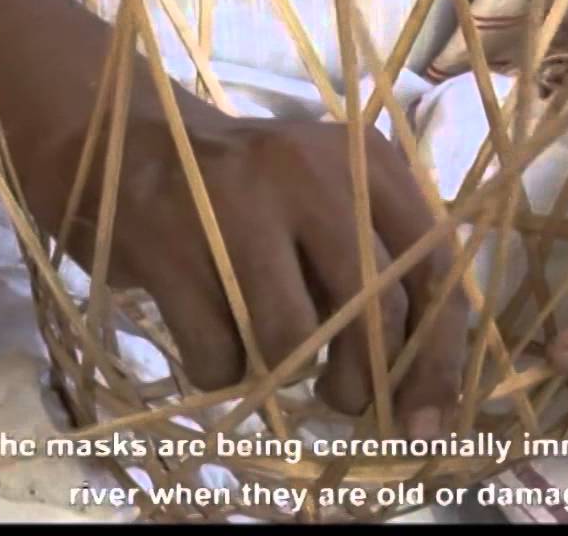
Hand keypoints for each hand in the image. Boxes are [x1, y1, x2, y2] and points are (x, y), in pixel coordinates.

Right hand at [65, 114, 468, 438]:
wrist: (130, 146)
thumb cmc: (251, 195)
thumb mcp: (329, 202)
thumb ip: (380, 270)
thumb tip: (420, 388)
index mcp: (364, 161)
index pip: (433, 265)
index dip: (437, 356)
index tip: (427, 421)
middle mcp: (310, 174)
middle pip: (372, 308)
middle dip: (366, 383)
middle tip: (345, 402)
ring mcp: (236, 208)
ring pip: (292, 340)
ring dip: (287, 374)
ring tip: (268, 355)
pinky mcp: (171, 249)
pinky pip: (219, 356)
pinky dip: (220, 370)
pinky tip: (211, 336)